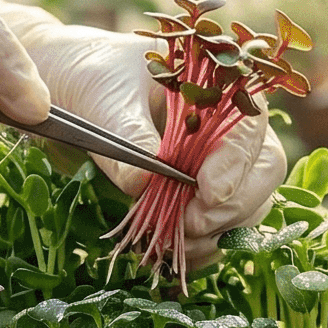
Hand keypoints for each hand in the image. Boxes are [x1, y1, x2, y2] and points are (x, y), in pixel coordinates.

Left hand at [0, 2, 286, 266]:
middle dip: (232, 205)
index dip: (236, 163)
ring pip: (248, 203)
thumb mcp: (104, 99)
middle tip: (189, 225)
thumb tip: (143, 182)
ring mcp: (217, 161)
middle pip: (263, 170)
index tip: (206, 193)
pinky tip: (170, 252)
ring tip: (172, 242)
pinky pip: (219, 226)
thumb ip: (126, 137)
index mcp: (218, 84)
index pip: (250, 126)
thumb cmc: (89, 75)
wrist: (64, 89)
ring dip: (217, 231)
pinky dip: (202, 245)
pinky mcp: (197, 194)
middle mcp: (228, 124)